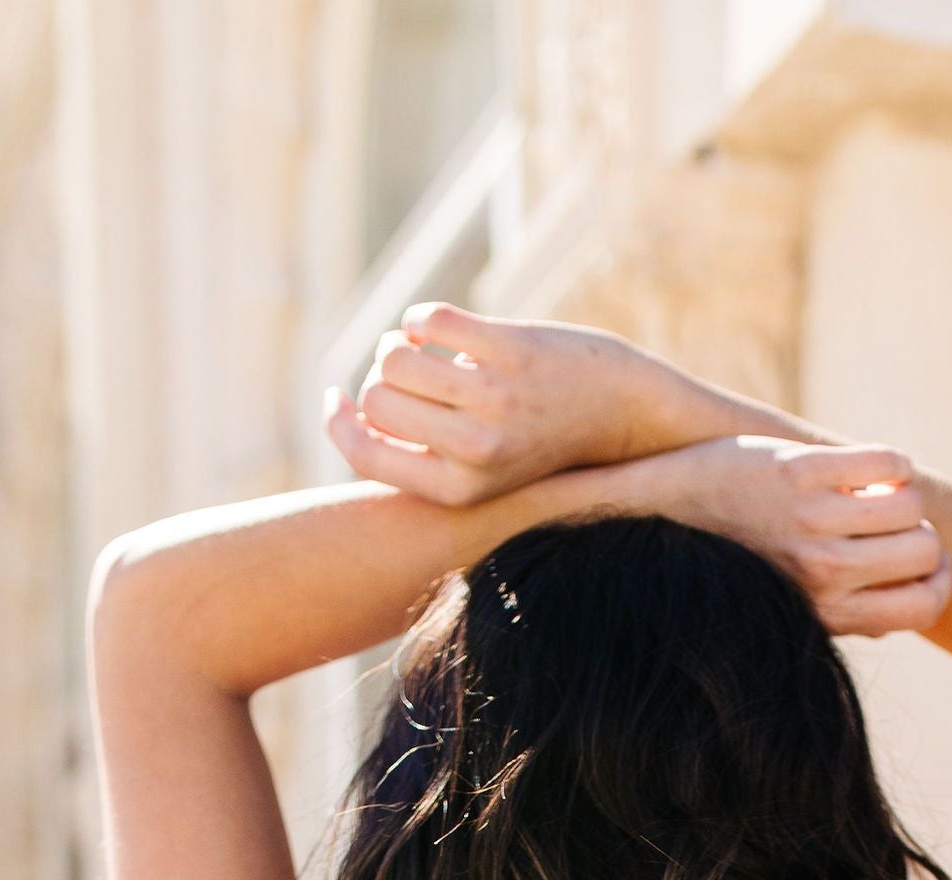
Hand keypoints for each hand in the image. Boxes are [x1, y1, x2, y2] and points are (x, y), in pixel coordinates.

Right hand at [325, 306, 729, 507]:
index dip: (336, 421)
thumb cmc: (532, 443)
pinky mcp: (509, 349)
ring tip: (418, 350)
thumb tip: (350, 409)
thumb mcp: (476, 471)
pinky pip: (428, 319)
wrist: (616, 414)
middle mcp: (474, 451)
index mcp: (457, 489)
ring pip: (394, 355)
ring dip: (396, 343)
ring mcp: (494, 398)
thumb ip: (420, 454)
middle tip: (404, 376)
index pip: (363, 453)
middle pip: (375, 399)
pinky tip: (436, 328)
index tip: (335, 396)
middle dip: (378, 380)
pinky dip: (421, 318)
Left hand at [589, 438, 951, 639]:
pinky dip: (892, 462)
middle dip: (921, 532)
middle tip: (894, 522)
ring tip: (878, 491)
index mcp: (825, 612)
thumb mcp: (787, 607)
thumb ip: (843, 612)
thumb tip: (898, 613)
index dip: (937, 581)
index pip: (923, 606)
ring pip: (910, 504)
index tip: (926, 563)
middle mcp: (823, 572)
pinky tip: (871, 465)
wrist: (662, 509)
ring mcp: (811, 521)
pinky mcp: (800, 471)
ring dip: (904, 494)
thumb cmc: (732, 561)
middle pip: (926, 550)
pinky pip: (887, 463)